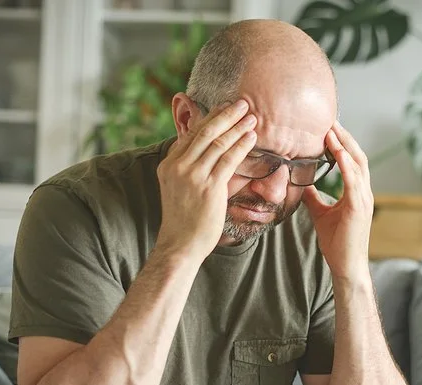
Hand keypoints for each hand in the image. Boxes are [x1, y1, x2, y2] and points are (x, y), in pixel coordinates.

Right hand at [155, 99, 256, 260]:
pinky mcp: (209, 187)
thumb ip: (188, 168)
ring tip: (252, 117)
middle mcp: (178, 166)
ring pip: (218, 143)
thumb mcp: (178, 187)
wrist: (181, 244)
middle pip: (205, 132)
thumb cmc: (184, 218)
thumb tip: (205, 152)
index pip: (191, 134)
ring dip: (237, 127)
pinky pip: (228, 159)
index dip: (210, 118)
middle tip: (243, 103)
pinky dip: (241, 145)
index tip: (225, 108)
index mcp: (169, 164)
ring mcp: (193, 176)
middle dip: (226, 115)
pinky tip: (251, 137)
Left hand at [302, 121, 373, 279]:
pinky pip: (353, 180)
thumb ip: (313, 197)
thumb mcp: (320, 213)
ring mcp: (364, 199)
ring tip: (331, 129)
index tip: (329, 127)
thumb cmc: (337, 243)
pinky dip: (345, 163)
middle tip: (330, 119)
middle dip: (344, 137)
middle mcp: (363, 192)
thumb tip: (301, 183)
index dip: (342, 143)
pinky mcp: (358, 207)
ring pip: (357, 164)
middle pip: (357, 156)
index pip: (351, 160)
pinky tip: (336, 151)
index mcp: (356, 192)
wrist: (346, 266)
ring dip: (344, 145)